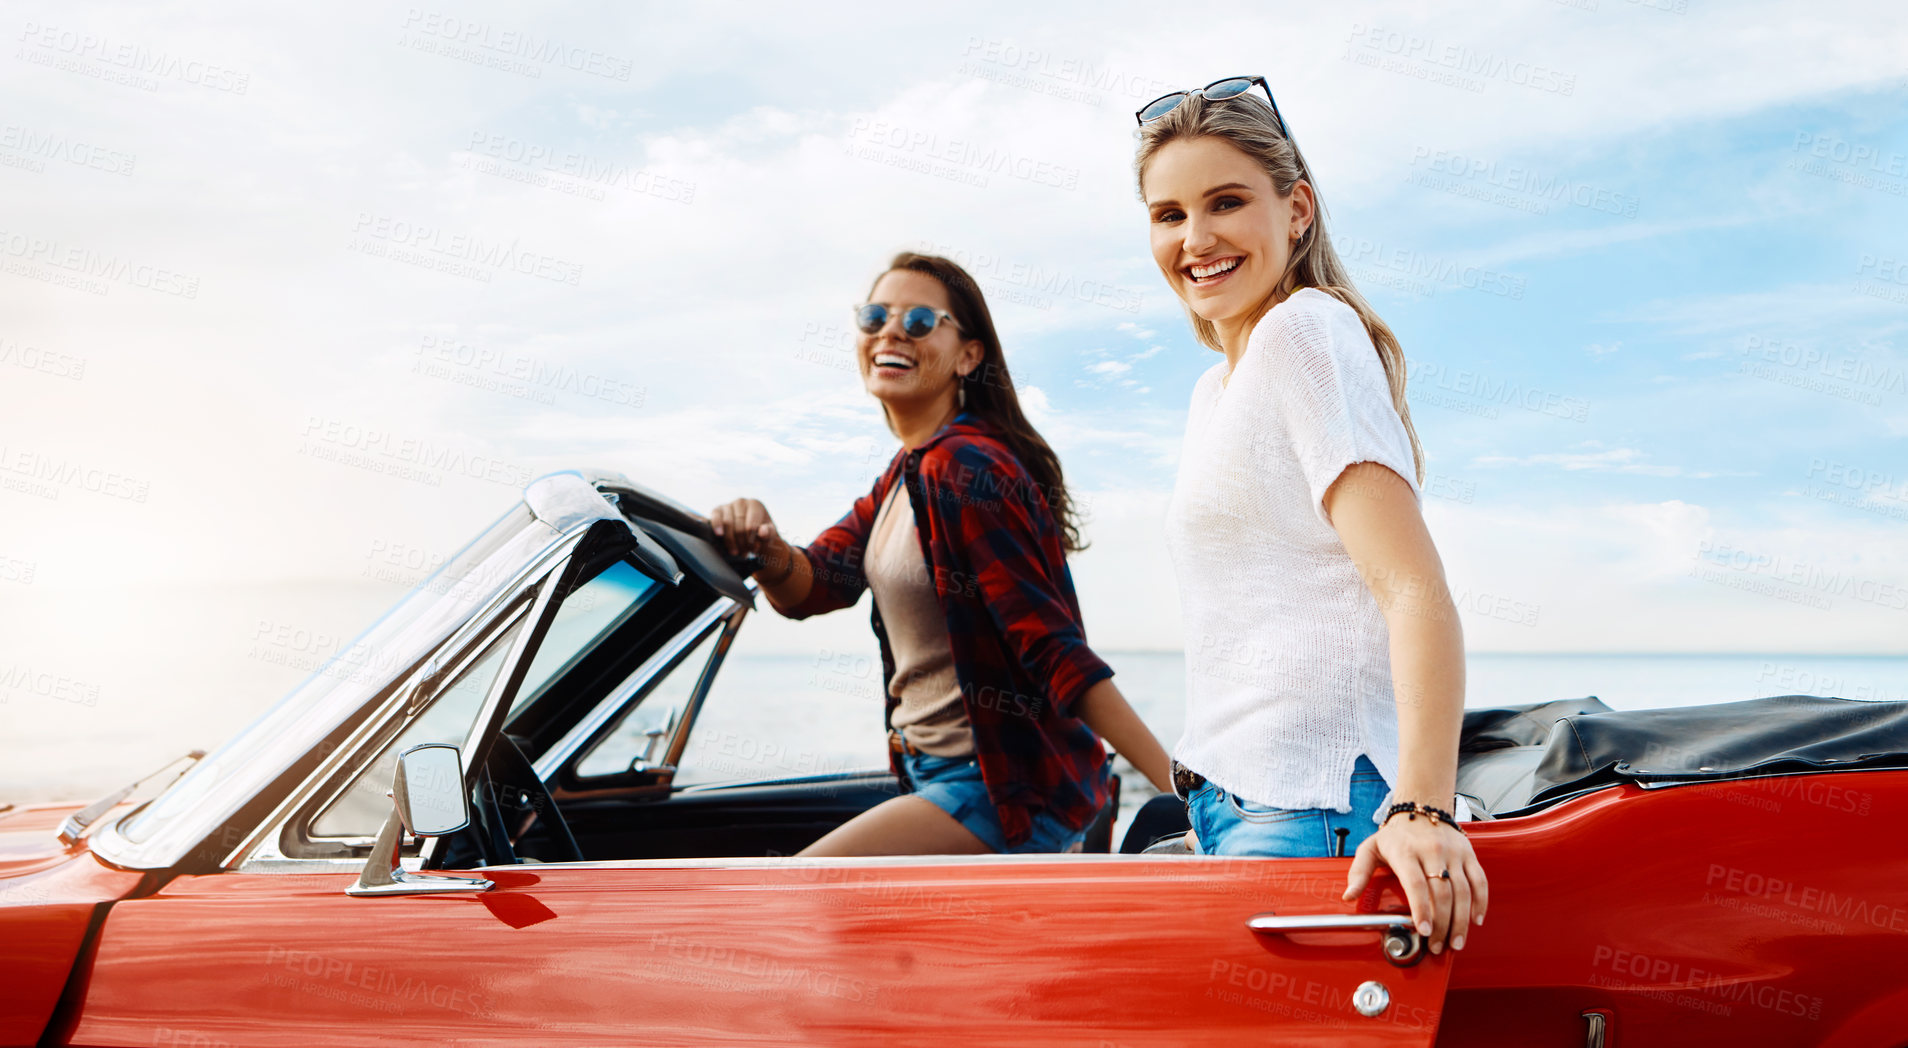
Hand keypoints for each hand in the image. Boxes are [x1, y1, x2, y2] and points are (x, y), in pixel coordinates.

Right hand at [708, 498, 790, 572]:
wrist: (750, 530)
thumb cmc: (761, 531)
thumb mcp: (769, 533)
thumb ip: (769, 532)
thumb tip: (762, 532)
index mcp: (755, 505)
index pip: (752, 526)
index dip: (751, 540)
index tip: (753, 550)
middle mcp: (741, 502)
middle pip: (739, 526)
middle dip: (741, 543)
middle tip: (744, 553)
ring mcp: (728, 505)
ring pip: (728, 524)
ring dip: (730, 541)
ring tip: (735, 552)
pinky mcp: (717, 510)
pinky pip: (716, 517)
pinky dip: (717, 526)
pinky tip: (719, 534)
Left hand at [1342, 813, 1486, 955]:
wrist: (1421, 809)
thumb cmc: (1396, 835)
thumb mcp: (1370, 849)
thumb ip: (1358, 873)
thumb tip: (1348, 896)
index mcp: (1406, 852)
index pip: (1416, 884)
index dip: (1421, 910)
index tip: (1423, 931)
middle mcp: (1432, 851)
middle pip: (1442, 893)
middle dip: (1442, 924)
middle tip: (1437, 945)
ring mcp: (1453, 853)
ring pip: (1463, 891)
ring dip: (1461, 921)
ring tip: (1456, 942)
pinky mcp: (1468, 854)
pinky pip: (1479, 881)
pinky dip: (1480, 902)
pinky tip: (1475, 919)